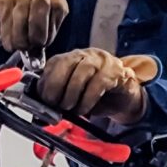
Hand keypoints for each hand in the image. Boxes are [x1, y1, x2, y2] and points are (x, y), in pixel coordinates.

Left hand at [38, 48, 157, 123]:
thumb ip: (58, 98)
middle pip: (66, 62)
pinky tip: (84, 109)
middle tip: (55, 104)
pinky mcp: (116, 72)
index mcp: (72, 58)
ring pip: (82, 71)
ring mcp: (102, 61)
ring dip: (72, 93)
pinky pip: (99, 83)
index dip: (46, 82)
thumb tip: (41, 112)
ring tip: (70, 108)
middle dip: (56, 86)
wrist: (124, 97)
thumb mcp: (73, 95)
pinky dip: (88, 99)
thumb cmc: (96, 95)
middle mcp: (85, 55)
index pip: (54, 63)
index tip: (44, 100)